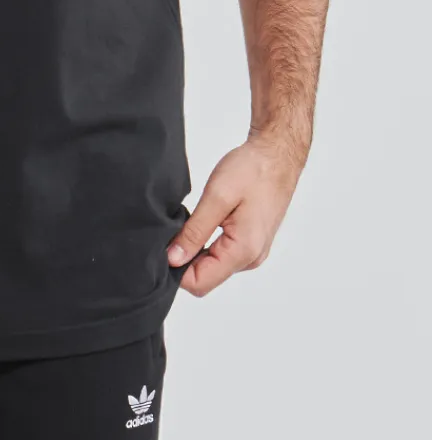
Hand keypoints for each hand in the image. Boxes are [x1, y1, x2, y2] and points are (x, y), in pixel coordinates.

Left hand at [166, 132, 303, 296]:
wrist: (276, 156)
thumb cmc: (252, 171)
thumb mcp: (216, 198)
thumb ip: (195, 232)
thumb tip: (173, 259)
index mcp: (243, 251)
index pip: (199, 283)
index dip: (175, 269)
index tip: (163, 244)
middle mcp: (250, 259)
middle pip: (205, 278)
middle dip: (183, 260)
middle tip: (172, 230)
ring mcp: (252, 252)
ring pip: (212, 267)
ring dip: (195, 251)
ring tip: (189, 223)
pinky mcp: (250, 243)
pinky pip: (221, 255)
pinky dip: (206, 244)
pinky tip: (202, 223)